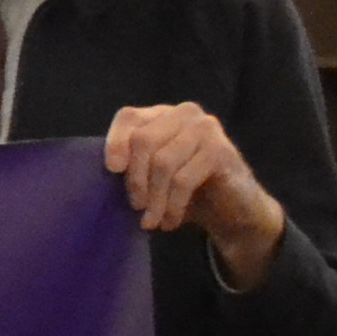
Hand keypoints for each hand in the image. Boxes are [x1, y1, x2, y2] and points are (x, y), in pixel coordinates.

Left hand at [102, 103, 286, 288]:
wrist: (232, 210)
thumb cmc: (185, 191)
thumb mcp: (151, 175)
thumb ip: (132, 165)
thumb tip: (104, 173)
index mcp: (162, 115)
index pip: (129, 117)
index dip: (115, 142)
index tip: (112, 171)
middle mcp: (184, 114)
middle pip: (143, 140)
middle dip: (135, 179)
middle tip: (136, 207)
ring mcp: (206, 129)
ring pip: (163, 163)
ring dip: (154, 199)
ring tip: (151, 221)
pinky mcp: (221, 151)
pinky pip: (183, 179)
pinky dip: (172, 205)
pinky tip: (170, 222)